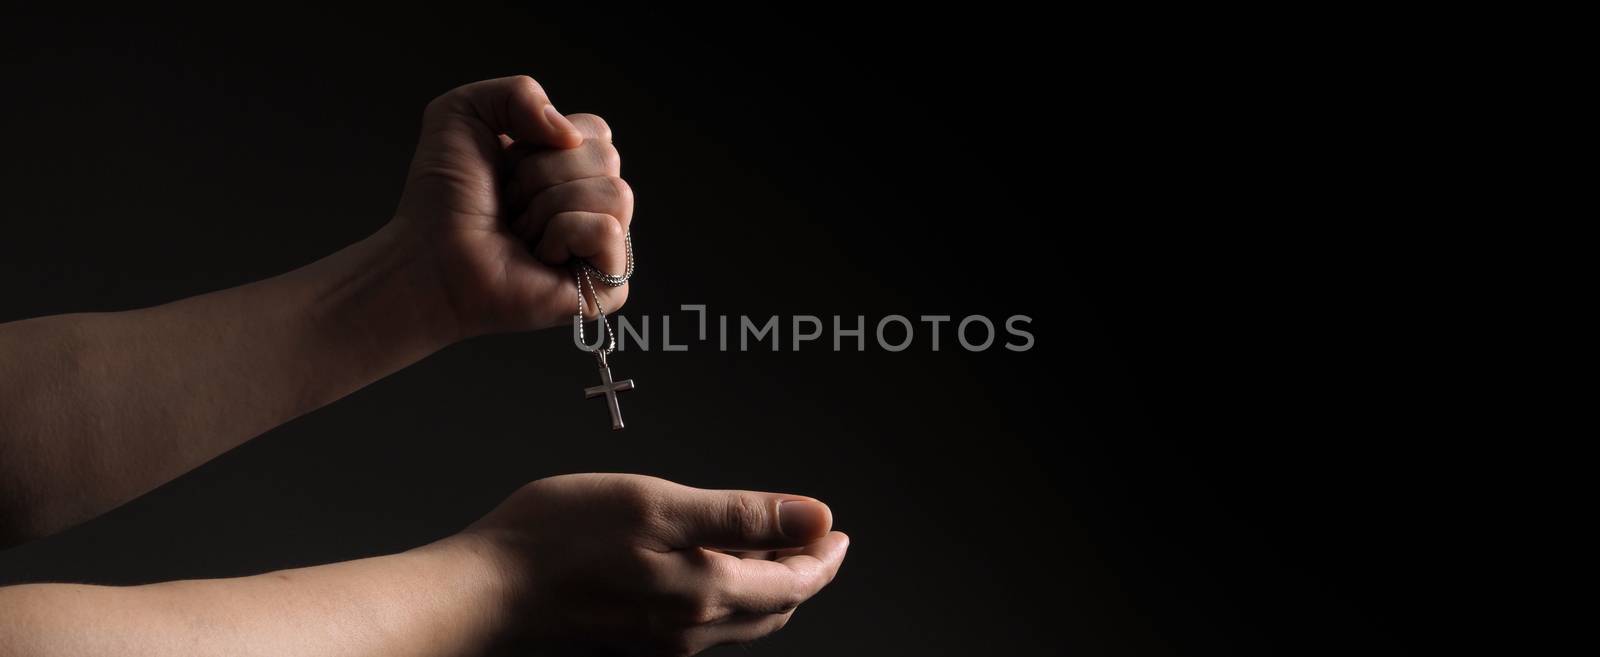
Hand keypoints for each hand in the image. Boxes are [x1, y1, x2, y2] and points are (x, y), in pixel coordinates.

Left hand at [389, 76, 632, 337]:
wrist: (427, 260)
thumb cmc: (440, 202)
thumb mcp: (462, 115)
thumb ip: (519, 91)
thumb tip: (570, 135)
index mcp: (571, 170)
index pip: (597, 131)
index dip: (543, 142)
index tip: (505, 171)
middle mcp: (592, 207)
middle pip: (607, 157)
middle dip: (542, 174)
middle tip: (509, 206)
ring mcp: (603, 249)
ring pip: (613, 193)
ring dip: (549, 206)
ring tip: (520, 233)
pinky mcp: (607, 287)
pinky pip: (606, 230)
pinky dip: (562, 235)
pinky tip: (538, 258)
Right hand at [461, 473, 849, 655]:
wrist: (481, 595)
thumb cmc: (556, 542)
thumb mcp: (658, 505)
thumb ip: (743, 515)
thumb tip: (817, 518)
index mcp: (706, 594)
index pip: (794, 584)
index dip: (824, 557)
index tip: (838, 533)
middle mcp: (690, 631)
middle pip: (770, 608)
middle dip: (801, 574)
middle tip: (815, 541)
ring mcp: (659, 643)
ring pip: (736, 619)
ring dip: (763, 586)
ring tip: (769, 550)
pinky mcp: (631, 642)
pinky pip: (699, 625)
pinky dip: (723, 596)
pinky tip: (705, 566)